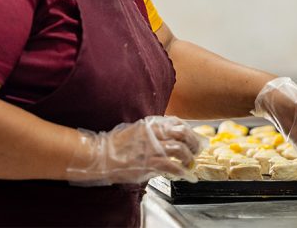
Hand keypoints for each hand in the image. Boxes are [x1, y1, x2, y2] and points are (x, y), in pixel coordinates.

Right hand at [66, 116, 205, 185]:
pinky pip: (171, 165)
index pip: (177, 122)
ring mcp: (151, 148)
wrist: (99, 155)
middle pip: (183, 133)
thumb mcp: (135, 130)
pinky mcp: (148, 163)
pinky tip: (184, 174)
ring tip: (190, 163)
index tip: (193, 137)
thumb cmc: (115, 145)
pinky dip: (181, 171)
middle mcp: (153, 133)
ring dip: (189, 157)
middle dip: (193, 142)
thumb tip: (167, 136)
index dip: (189, 130)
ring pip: (180, 148)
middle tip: (196, 150)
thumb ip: (152, 131)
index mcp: (150, 124)